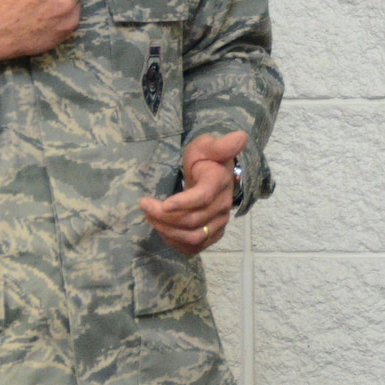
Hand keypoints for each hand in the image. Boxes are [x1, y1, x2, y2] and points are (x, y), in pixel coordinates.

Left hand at [140, 131, 247, 255]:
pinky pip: (193, 248)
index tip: (162, 203)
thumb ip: (220, 145)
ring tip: (149, 216)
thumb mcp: (206, 146)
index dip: (183, 203)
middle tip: (144, 204)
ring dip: (166, 230)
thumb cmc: (204, 158)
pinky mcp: (213, 235)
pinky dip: (174, 242)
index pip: (203, 197)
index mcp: (219, 182)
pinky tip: (162, 228)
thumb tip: (240, 137)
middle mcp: (223, 205)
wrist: (212, 174)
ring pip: (192, 237)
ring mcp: (219, 223)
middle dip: (163, 216)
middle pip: (192, 220)